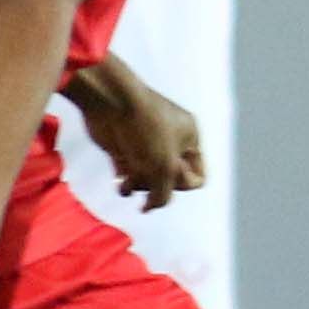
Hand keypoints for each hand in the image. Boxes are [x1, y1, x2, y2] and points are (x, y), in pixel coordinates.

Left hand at [72, 68, 205, 208]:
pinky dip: (125, 184)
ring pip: (149, 180)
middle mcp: (170, 143)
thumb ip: (165, 194)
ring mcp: (146, 146)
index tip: (170, 174)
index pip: (197, 178)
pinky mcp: (124, 148)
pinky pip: (129, 175)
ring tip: (128, 183)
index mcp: (191, 139)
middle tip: (147, 174)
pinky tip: (120, 183)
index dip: (184, 184)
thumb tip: (152, 207)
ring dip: (140, 186)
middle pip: (171, 181)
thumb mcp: (164, 167)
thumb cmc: (146, 128)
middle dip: (159, 185)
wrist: (111, 102)